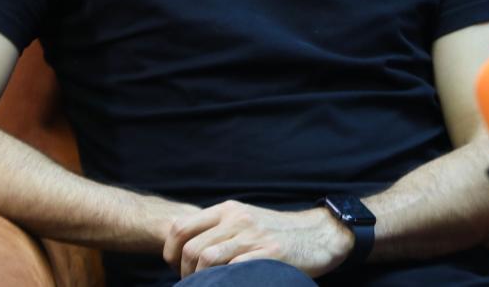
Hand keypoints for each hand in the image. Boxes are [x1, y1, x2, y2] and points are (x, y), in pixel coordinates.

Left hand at [163, 199, 354, 278]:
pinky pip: (233, 269)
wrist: (319, 234)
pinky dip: (222, 281)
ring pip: (207, 258)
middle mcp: (237, 219)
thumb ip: (220, 228)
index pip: (181, 227)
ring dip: (200, 280)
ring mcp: (252, 236)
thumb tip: (188, 249)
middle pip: (190, 248)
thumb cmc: (278, 232)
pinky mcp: (268, 253)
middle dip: (184, 273)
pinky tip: (226, 286)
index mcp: (227, 209)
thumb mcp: (246, 220)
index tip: (174, 268)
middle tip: (192, 284)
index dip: (169, 252)